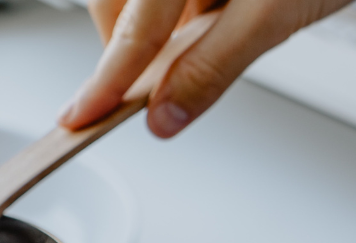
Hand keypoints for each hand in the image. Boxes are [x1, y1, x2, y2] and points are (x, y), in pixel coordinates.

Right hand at [61, 0, 353, 136]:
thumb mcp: (276, 10)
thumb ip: (214, 66)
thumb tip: (165, 116)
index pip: (133, 29)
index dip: (107, 81)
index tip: (78, 118)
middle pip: (116, 6)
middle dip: (132, 46)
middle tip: (162, 76)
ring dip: (156, 23)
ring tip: (212, 20)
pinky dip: (176, 5)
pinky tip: (216, 3)